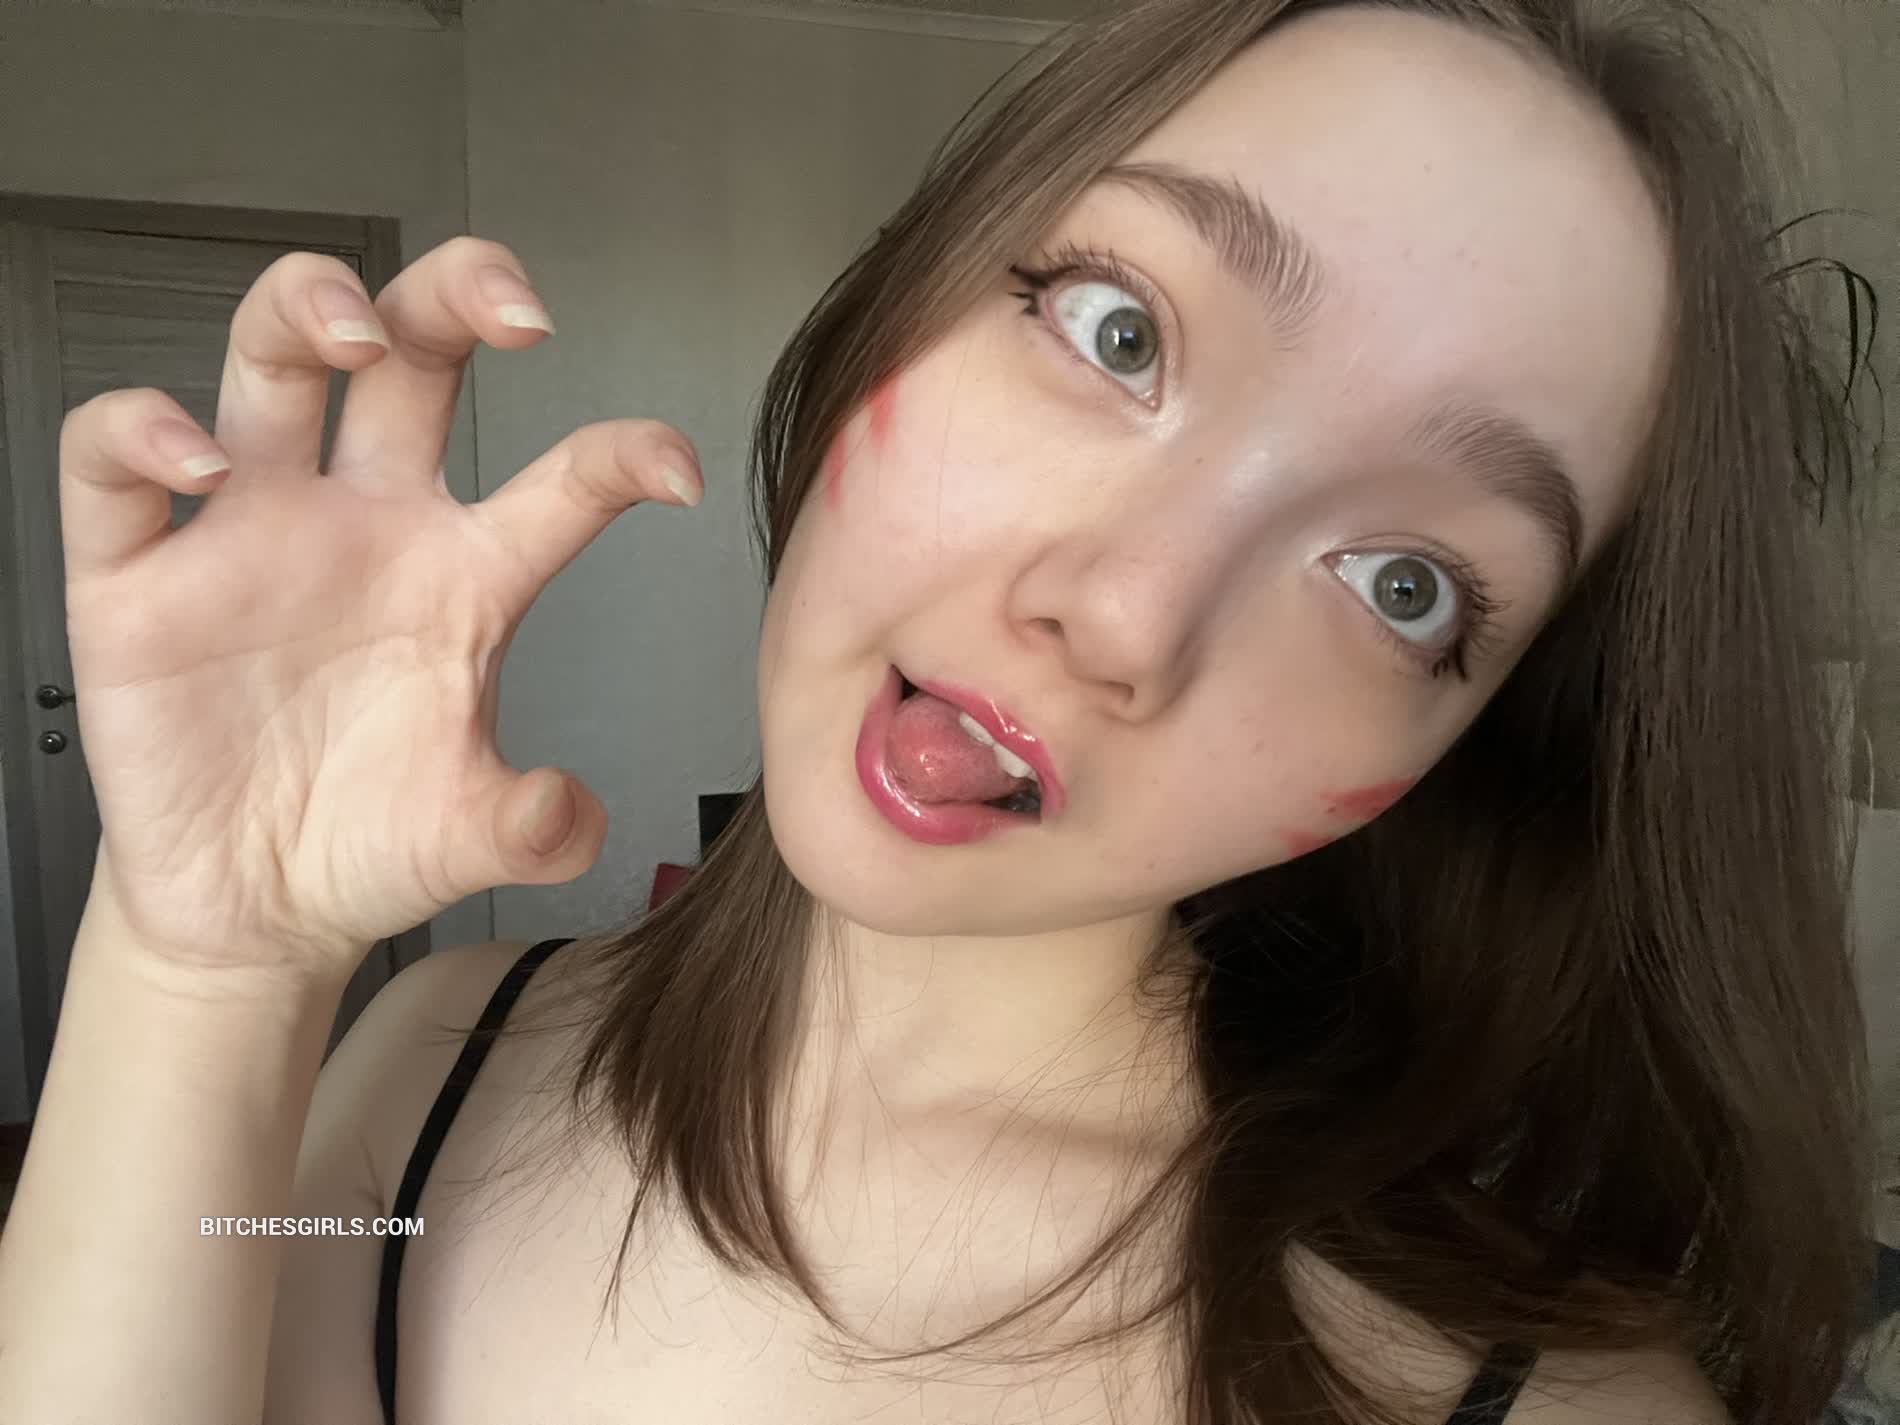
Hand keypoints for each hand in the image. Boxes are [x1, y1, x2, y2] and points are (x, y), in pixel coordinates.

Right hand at [59, 236, 700, 979]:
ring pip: (270, 359)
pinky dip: (140, 434)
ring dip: (309, 307)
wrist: (255, 909)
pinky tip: (198, 467)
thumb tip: (568, 813)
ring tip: (351, 332)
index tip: (674, 469)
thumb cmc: (369, 843)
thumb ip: (535, 829)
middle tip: (511, 305)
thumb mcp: (468, 839)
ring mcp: (251, 535)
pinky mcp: (136, 578)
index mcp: (465, 574)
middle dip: (457, 292)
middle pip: (412, 355)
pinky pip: (112, 464)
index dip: (623, 454)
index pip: (562, 479)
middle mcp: (364, 526)